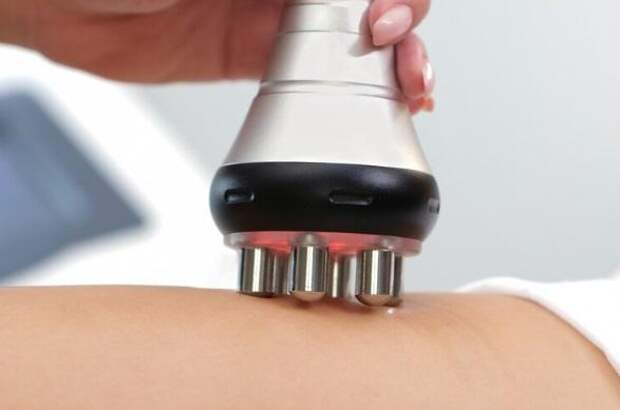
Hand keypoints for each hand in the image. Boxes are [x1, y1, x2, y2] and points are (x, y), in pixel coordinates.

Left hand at [3, 0, 434, 112]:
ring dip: (392, 66)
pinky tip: (377, 107)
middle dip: (401, 25)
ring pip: (355, 39)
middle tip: (393, 48)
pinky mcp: (257, 58)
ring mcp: (275, 17)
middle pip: (372, 0)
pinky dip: (351, 96)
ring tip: (407, 88)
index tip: (384, 15)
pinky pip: (316, 79)